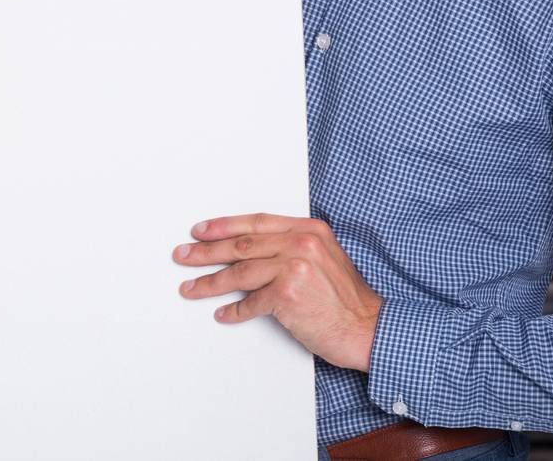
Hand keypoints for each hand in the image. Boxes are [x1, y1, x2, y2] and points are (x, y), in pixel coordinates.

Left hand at [174, 213, 382, 372]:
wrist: (370, 329)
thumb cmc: (347, 300)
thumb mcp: (325, 258)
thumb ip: (293, 247)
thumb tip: (251, 251)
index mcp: (308, 229)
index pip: (256, 223)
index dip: (224, 226)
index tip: (200, 231)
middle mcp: (301, 243)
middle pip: (241, 245)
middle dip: (206, 252)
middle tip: (183, 256)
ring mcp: (294, 268)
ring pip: (240, 273)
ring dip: (210, 282)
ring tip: (191, 288)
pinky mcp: (288, 295)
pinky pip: (251, 303)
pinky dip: (235, 311)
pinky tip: (223, 314)